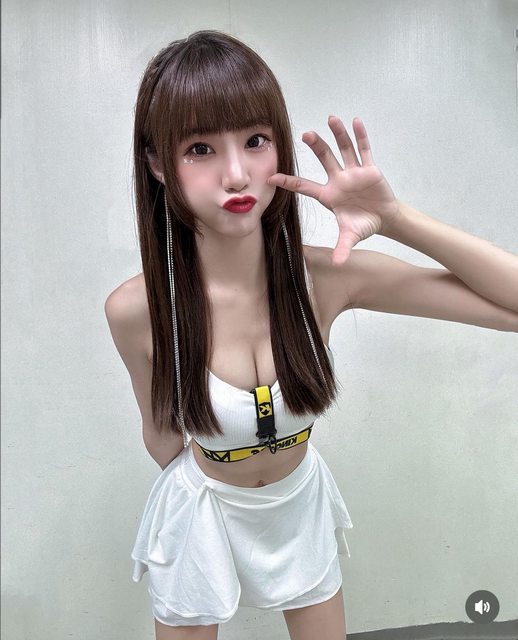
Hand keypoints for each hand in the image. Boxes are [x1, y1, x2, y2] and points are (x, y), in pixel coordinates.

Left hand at [267, 116, 400, 264]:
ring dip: (338, 135)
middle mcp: (338, 180)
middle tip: (306, 134)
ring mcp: (353, 172)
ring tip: (331, 118)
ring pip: (344, 149)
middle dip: (316, 147)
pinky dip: (361, 136)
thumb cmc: (363, 224)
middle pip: (324, 159)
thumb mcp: (351, 236)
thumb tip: (337, 264)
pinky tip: (356, 121)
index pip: (304, 186)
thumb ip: (342, 248)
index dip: (288, 182)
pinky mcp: (369, 169)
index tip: (271, 177)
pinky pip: (364, 150)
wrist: (383, 219)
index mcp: (328, 195)